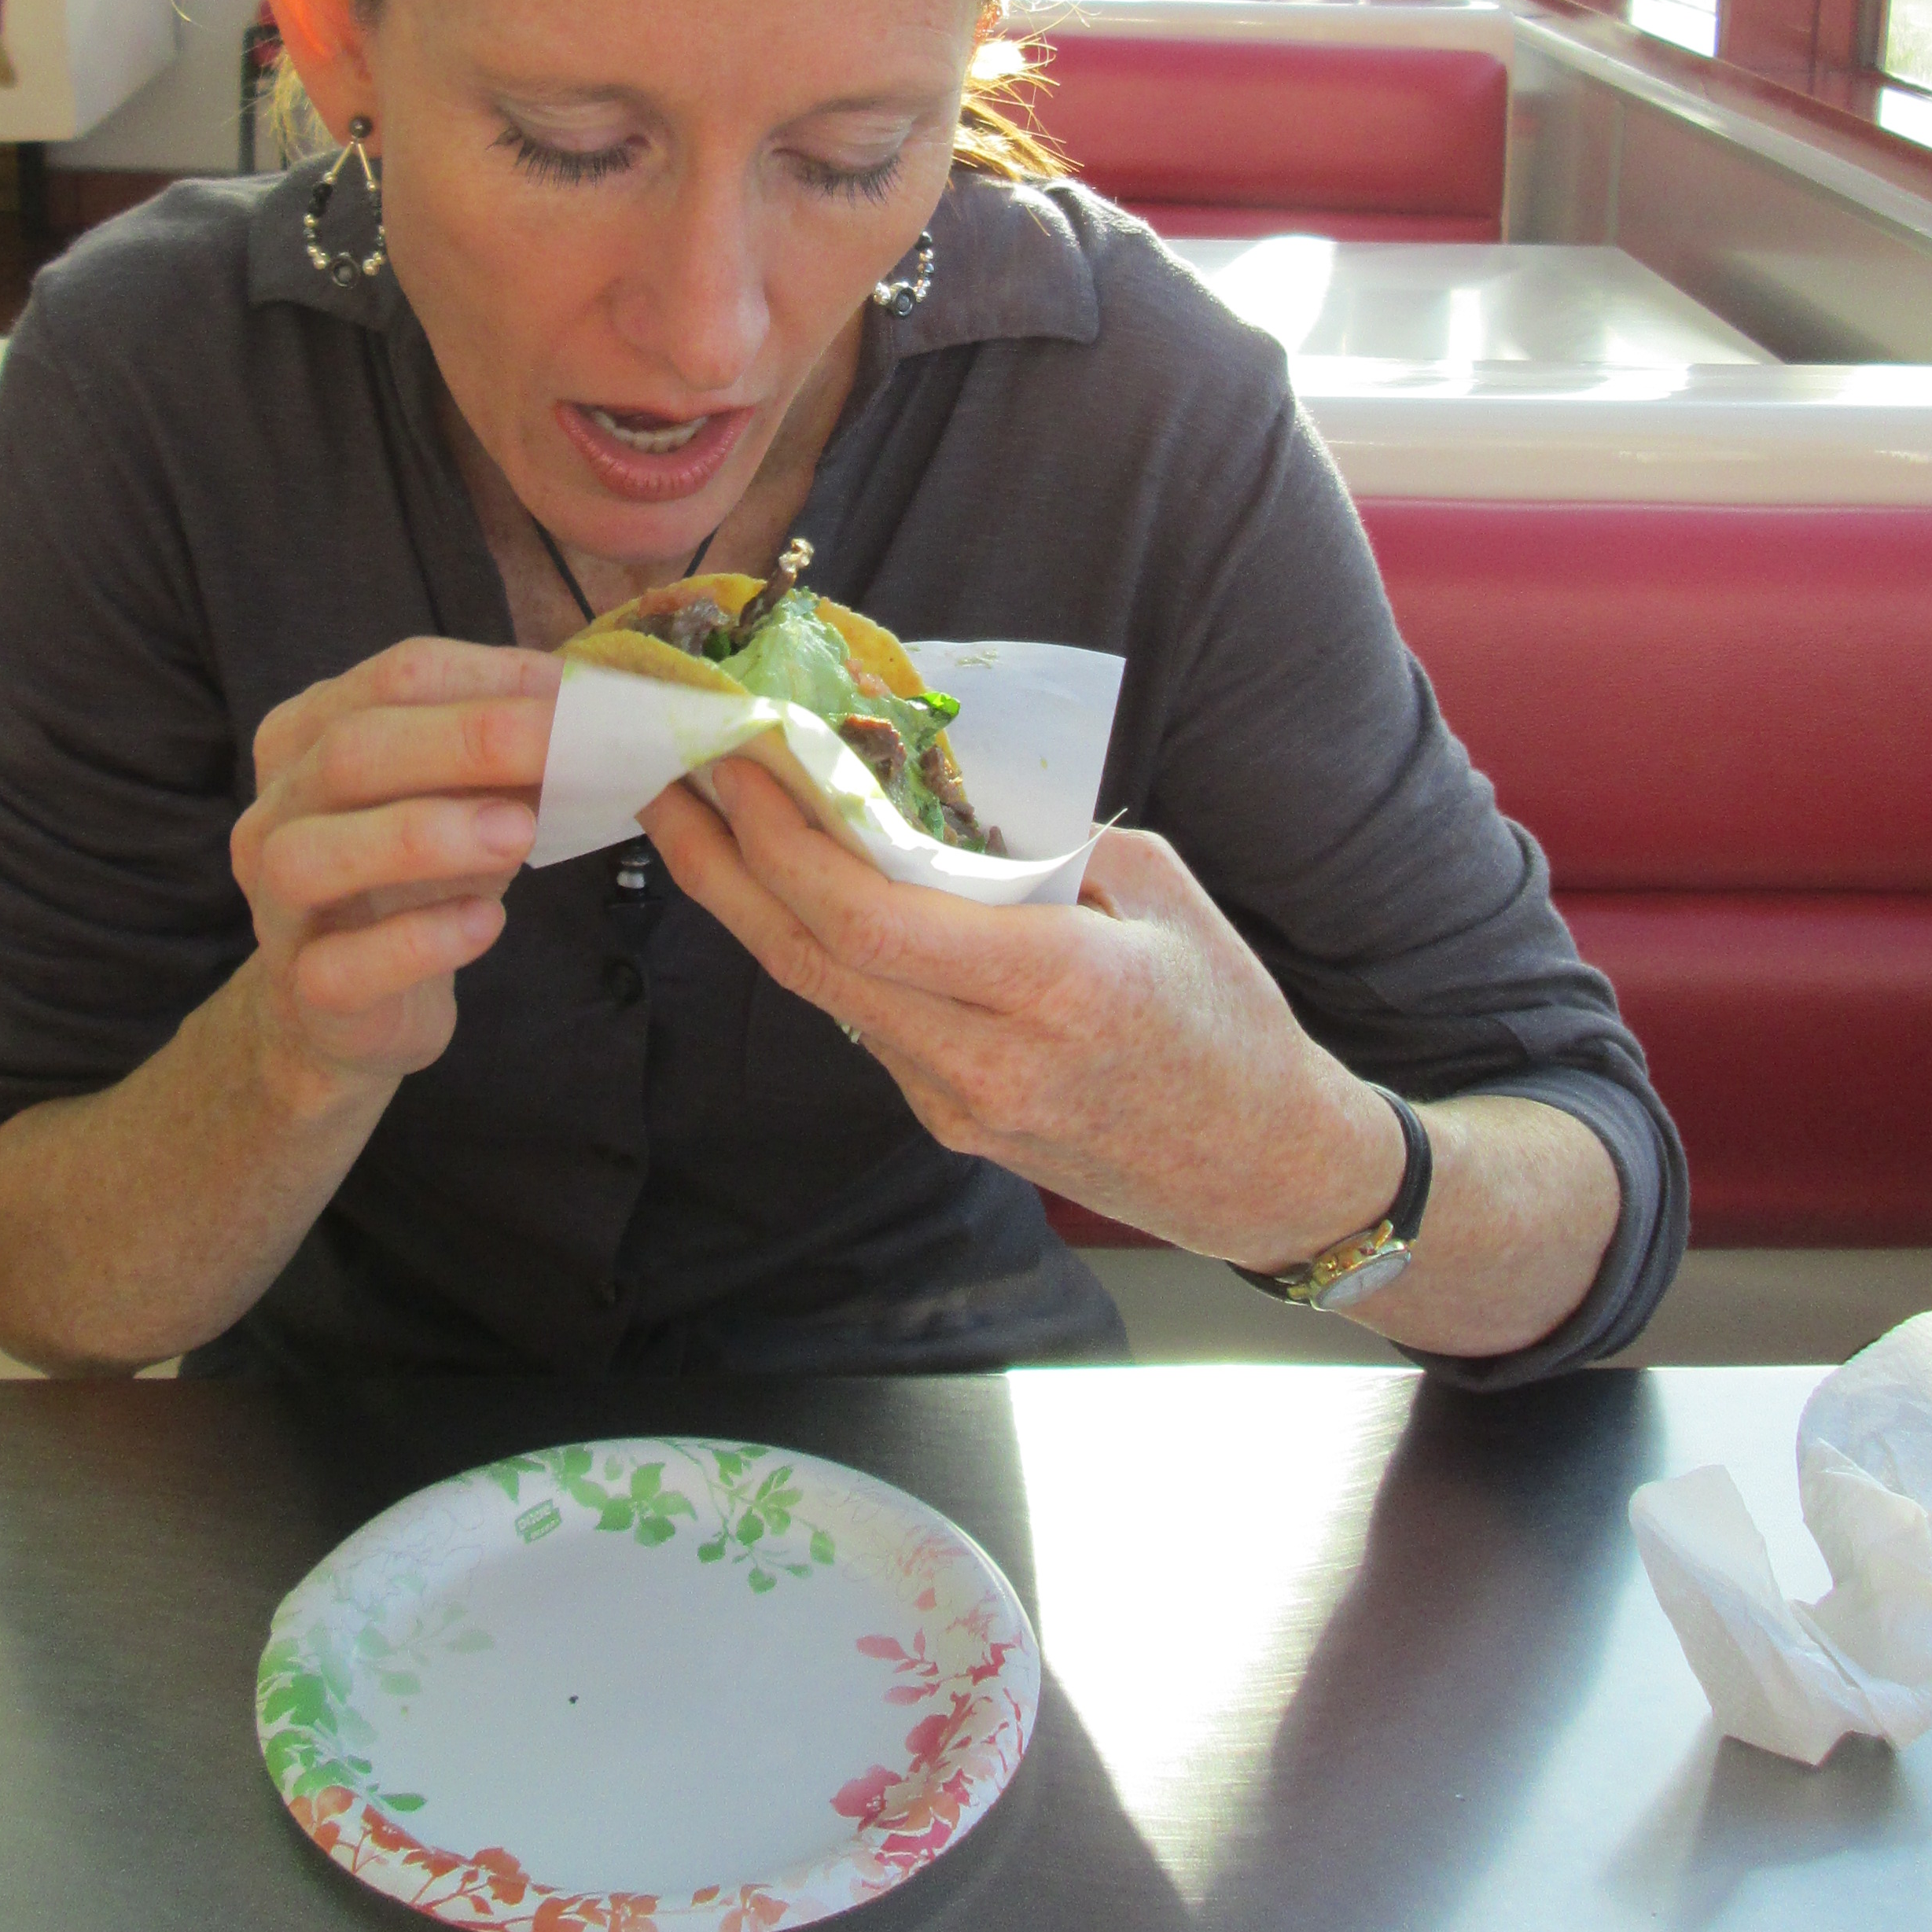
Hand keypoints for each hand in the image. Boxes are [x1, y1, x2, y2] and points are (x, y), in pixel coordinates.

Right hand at [231, 637, 558, 1104]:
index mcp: (310, 735)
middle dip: (470, 740)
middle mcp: (274, 810)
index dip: (497, 678)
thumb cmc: (413, 879)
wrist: (351, 1007)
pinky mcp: (304, 992)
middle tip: (571, 750)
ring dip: (422, 835)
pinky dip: (416, 943)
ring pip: (311, 856)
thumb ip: (510, 752)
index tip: (585, 699)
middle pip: (350, 749)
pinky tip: (484, 923)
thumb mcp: (460, 798)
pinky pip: (339, 967)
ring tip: (519, 833)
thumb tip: (601, 708)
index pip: (397, 676)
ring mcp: (275, 906)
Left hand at [642, 757, 1403, 1266]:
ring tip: (707, 824)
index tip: (737, 761)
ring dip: (754, 908)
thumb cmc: (1232, 1020)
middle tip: (668, 783)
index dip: (782, 840)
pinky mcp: (950, 1126)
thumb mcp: (1162, 894)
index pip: (870, 918)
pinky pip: (866, 1026)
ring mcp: (959, 1107)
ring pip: (826, 997)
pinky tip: (791, 893)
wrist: (1263, 1170)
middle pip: (813, 960)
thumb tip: (939, 789)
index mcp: (1052, 987)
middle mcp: (987, 1061)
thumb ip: (1048, 844)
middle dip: (724, 866)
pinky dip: (818, 953)